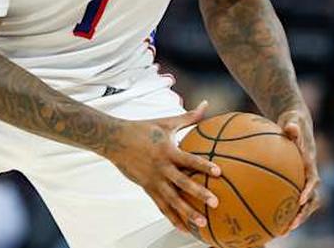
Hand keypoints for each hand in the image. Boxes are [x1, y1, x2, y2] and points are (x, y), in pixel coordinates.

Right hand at [105, 101, 221, 233]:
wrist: (115, 140)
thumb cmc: (143, 129)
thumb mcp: (167, 122)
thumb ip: (189, 117)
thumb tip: (207, 104)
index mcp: (167, 151)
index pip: (189, 160)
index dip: (203, 166)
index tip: (219, 172)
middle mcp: (161, 168)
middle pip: (182, 183)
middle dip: (199, 193)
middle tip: (215, 203)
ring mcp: (153, 180)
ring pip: (172, 200)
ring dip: (187, 212)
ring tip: (202, 222)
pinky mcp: (147, 189)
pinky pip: (162, 207)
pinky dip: (173, 218)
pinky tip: (185, 229)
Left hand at [279, 109, 321, 230]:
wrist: (296, 122)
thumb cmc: (292, 120)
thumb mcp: (292, 119)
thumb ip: (292, 125)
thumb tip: (291, 128)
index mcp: (309, 161)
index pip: (312, 179)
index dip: (308, 191)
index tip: (300, 201)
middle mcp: (309, 173)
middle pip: (312, 199)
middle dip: (303, 214)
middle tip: (290, 226)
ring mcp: (304, 179)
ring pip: (304, 204)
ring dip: (296, 218)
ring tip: (281, 232)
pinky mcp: (296, 181)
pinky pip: (291, 198)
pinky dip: (284, 210)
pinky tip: (267, 218)